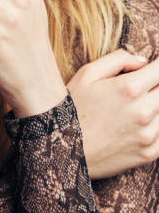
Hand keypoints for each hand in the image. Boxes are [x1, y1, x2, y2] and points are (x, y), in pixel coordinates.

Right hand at [67, 49, 158, 178]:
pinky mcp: (149, 153)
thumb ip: (118, 59)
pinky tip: (143, 120)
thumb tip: (143, 61)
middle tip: (145, 84)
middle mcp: (143, 111)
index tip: (154, 66)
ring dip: (157, 103)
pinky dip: (158, 123)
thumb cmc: (72, 108)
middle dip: (156, 84)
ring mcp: (148, 134)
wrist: (63, 150)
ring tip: (138, 103)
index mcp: (129, 87)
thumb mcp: (87, 73)